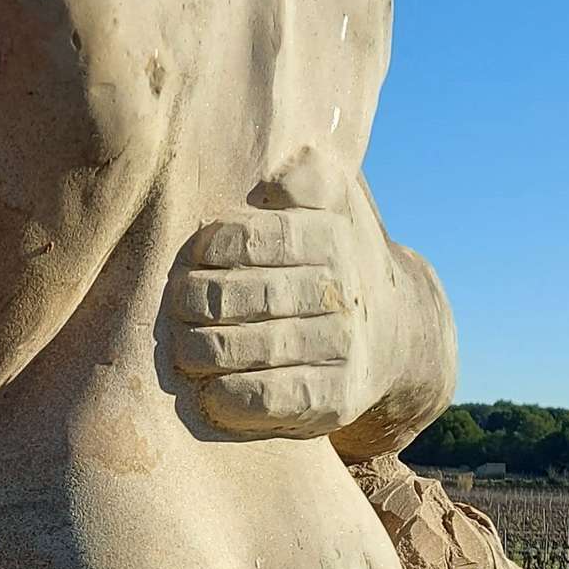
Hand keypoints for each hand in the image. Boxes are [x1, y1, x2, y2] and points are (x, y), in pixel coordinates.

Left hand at [167, 197, 398, 438]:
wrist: (390, 336)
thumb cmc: (331, 263)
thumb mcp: (331, 208)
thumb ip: (306, 181)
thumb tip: (284, 169)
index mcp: (334, 238)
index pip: (268, 236)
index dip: (220, 246)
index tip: (195, 258)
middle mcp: (343, 293)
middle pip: (259, 295)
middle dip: (206, 301)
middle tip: (178, 307)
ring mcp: (342, 348)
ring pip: (261, 348)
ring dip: (210, 350)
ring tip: (183, 349)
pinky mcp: (335, 399)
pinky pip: (275, 398)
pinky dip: (234, 396)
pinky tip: (210, 391)